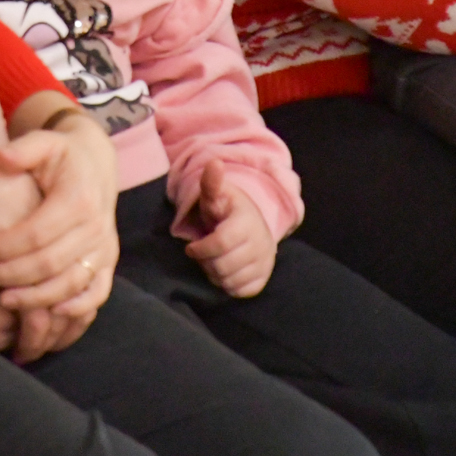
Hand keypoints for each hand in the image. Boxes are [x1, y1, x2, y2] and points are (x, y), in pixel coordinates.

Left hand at [0, 117, 119, 362]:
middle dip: (10, 275)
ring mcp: (105, 247)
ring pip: (70, 284)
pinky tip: (48, 314)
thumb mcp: (44, 142)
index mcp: (78, 199)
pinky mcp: (109, 262)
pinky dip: (76, 310)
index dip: (3, 246)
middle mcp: (96, 227)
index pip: (36, 234)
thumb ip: (23, 149)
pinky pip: (97, 293)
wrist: (97, 163)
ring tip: (3, 300)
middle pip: (50, 264)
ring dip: (35, 298)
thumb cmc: (62, 156)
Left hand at [183, 159, 278, 297]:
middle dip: (206, 262)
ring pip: (229, 281)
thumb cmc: (227, 211)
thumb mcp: (217, 195)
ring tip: (214, 260)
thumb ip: (211, 182)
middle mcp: (260, 244)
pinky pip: (239, 292)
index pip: (220, 244)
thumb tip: (214, 163)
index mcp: (247, 223)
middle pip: (222, 266)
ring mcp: (264, 263)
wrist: (253, 226)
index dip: (200, 249)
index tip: (191, 248)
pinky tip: (225, 270)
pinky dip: (227, 284)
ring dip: (215, 274)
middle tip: (204, 254)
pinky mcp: (263, 279)